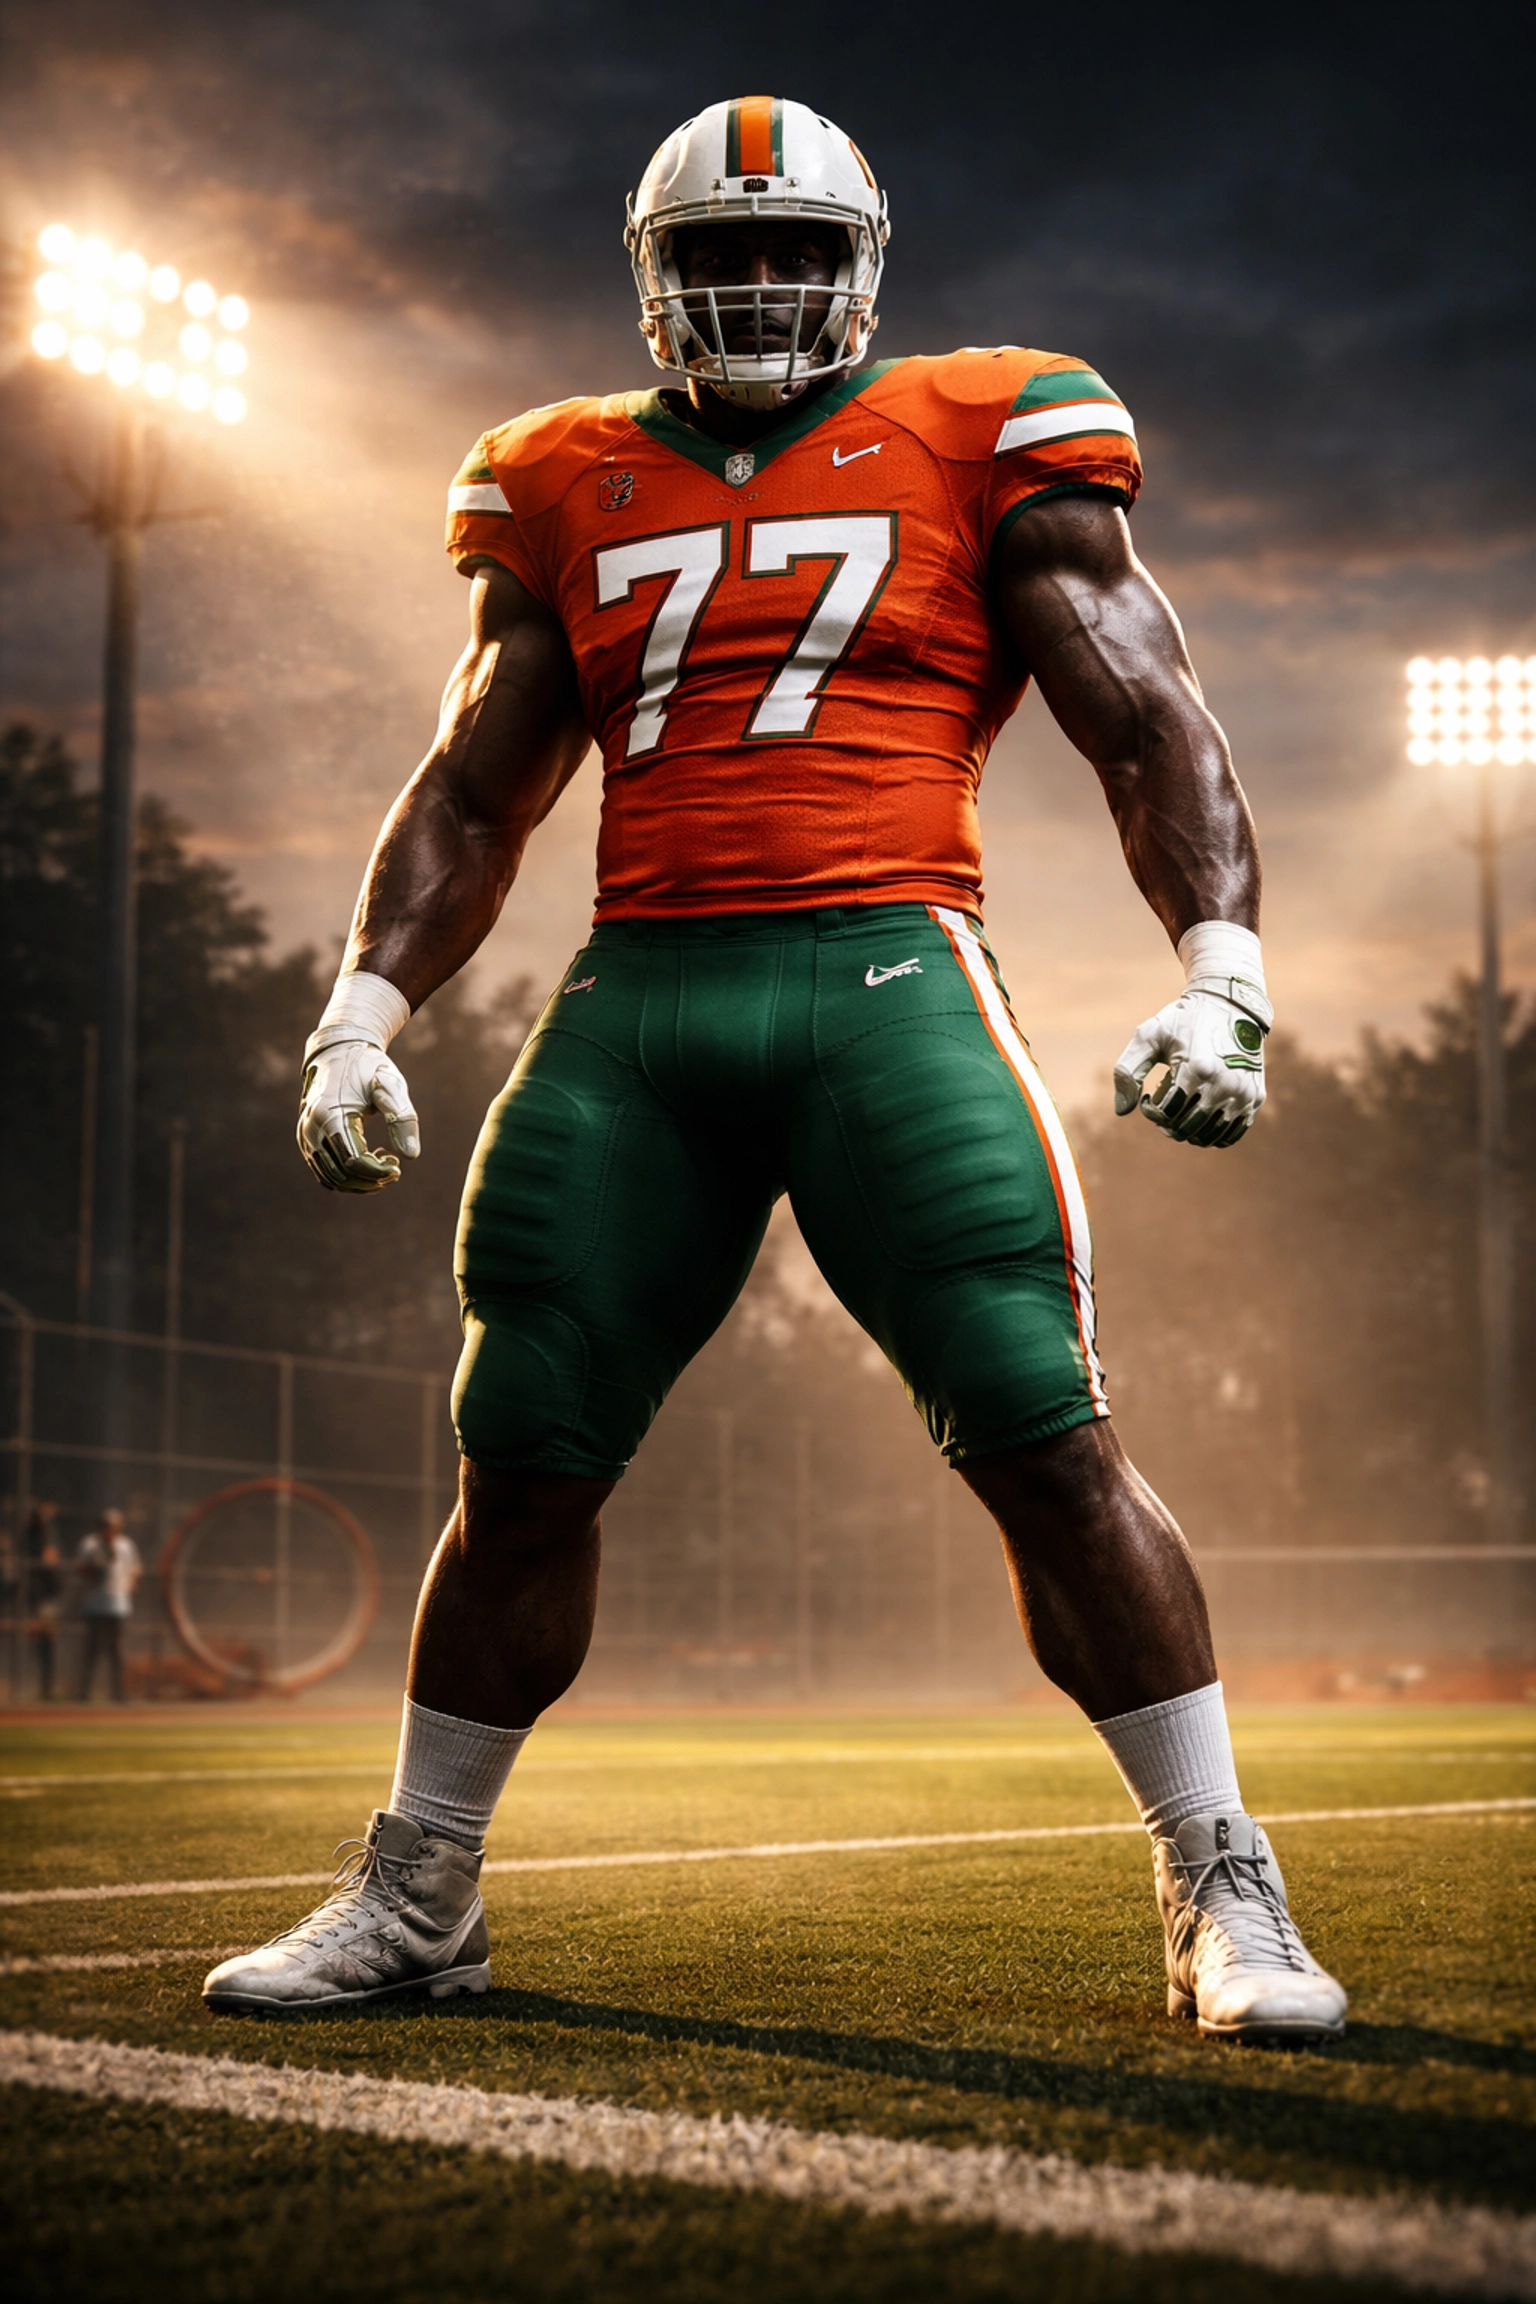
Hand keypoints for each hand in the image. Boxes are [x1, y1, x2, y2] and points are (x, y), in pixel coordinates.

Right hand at [298, 1038, 419, 1192]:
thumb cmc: (368, 1068)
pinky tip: (369, 1163)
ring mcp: (305, 1137)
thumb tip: (411, 1156)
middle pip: (342, 1174)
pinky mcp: (307, 1141)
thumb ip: (402, 1119)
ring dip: (360, 1182)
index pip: (353, 1160)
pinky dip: (348, 1177)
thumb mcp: (390, 1087)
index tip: (398, 1166)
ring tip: (383, 1164)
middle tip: (394, 1168)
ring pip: (331, 1179)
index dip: (378, 1170)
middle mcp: (311, 1129)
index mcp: (330, 1115)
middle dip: (371, 1178)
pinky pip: (325, 1172)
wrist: (339, 1052)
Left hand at [1113, 987, 1268, 1148]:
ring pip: (1207, 1138)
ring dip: (1187, 1130)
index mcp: (1197, 1069)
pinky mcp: (1256, 1098)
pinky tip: (1200, 1115)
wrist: (1230, 1003)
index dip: (1150, 1111)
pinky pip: (1230, 1134)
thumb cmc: (1184, 1020)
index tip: (1149, 1097)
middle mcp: (1225, 1084)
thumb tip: (1122, 1111)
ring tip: (1181, 1110)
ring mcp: (1244, 1094)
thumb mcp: (1149, 1036)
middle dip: (1166, 1123)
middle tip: (1164, 1107)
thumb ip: (1127, 1072)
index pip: (1165, 1115)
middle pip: (1185, 1129)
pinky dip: (1211, 1133)